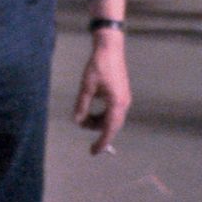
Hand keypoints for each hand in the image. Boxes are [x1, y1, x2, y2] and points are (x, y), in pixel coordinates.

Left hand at [74, 32, 130, 155]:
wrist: (110, 49)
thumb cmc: (97, 66)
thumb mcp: (86, 87)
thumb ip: (82, 105)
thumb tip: (77, 121)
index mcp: (117, 104)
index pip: (109, 129)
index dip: (102, 142)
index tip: (94, 152)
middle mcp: (124, 104)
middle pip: (112, 126)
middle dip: (98, 132)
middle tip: (86, 137)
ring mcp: (124, 100)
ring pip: (113, 119)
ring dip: (99, 122)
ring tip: (83, 119)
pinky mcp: (122, 95)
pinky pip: (113, 112)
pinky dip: (103, 115)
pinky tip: (92, 112)